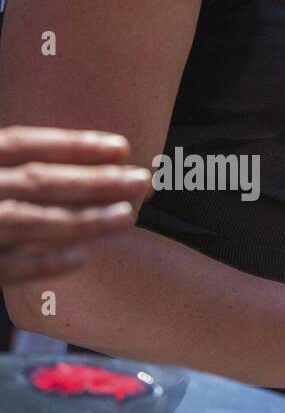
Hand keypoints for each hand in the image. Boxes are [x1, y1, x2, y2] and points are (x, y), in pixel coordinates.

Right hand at [0, 126, 151, 284]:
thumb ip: (5, 160)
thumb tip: (57, 157)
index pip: (22, 144)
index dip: (71, 144)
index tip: (120, 146)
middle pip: (37, 181)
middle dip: (95, 182)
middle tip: (143, 181)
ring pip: (29, 222)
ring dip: (82, 220)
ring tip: (127, 215)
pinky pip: (6, 268)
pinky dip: (43, 262)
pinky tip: (82, 258)